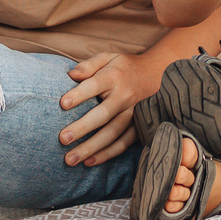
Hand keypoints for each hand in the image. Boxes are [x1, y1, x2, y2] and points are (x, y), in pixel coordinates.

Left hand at [58, 46, 169, 166]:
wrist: (158, 73)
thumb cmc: (124, 67)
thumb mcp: (108, 58)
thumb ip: (88, 65)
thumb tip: (70, 75)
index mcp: (114, 76)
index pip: (94, 85)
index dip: (79, 95)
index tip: (62, 104)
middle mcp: (125, 96)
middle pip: (103, 114)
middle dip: (82, 128)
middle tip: (63, 139)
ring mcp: (133, 113)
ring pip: (112, 134)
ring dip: (92, 148)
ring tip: (71, 159)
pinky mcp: (139, 126)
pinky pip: (123, 143)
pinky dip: (107, 154)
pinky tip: (90, 162)